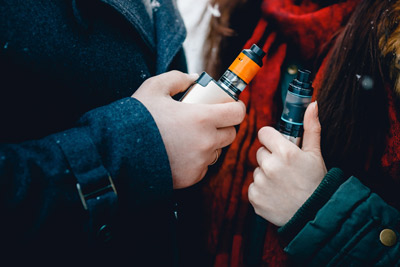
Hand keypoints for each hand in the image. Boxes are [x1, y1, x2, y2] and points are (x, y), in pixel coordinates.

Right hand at [132, 71, 245, 188]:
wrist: (119, 153)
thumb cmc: (137, 119)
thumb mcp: (155, 88)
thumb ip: (178, 79)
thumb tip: (195, 80)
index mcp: (202, 118)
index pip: (237, 113)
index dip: (236, 107)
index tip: (230, 105)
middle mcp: (206, 142)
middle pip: (230, 134)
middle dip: (223, 125)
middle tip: (207, 121)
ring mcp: (200, 162)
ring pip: (217, 151)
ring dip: (210, 143)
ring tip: (190, 137)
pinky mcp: (192, 177)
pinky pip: (203, 167)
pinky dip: (197, 160)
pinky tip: (180, 153)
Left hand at [248, 101, 326, 225]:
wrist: (315, 215)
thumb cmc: (316, 182)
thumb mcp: (315, 154)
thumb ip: (311, 128)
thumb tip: (313, 105)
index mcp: (284, 152)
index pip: (264, 133)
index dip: (271, 139)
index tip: (278, 146)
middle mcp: (270, 166)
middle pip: (260, 152)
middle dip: (270, 158)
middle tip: (285, 170)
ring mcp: (261, 183)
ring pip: (257, 170)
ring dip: (266, 175)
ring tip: (282, 184)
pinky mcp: (254, 198)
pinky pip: (252, 187)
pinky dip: (261, 191)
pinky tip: (276, 195)